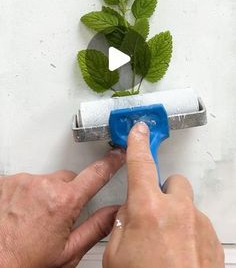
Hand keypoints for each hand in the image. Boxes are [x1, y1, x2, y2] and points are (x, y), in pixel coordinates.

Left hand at [0, 148, 124, 267]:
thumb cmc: (24, 262)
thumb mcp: (68, 253)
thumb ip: (96, 228)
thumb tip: (115, 213)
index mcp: (64, 202)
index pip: (96, 174)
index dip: (111, 162)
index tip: (117, 154)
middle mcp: (44, 185)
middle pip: (67, 179)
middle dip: (68, 193)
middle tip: (58, 217)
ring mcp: (23, 181)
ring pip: (44, 180)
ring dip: (44, 193)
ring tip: (34, 218)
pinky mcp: (6, 181)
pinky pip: (24, 181)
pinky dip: (25, 193)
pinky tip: (20, 212)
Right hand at [103, 123, 223, 267]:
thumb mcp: (116, 256)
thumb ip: (121, 225)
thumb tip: (129, 213)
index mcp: (148, 209)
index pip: (141, 163)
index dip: (138, 143)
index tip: (140, 130)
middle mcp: (178, 210)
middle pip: (172, 182)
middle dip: (161, 192)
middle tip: (152, 214)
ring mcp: (199, 224)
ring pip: (186, 205)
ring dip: (176, 216)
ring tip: (165, 246)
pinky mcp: (213, 240)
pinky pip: (199, 224)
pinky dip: (189, 233)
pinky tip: (179, 256)